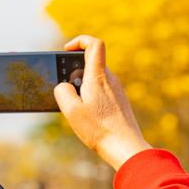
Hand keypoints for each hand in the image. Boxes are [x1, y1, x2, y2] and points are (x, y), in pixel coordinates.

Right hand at [54, 35, 151, 169]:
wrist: (126, 147)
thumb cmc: (99, 130)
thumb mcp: (71, 111)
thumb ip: (62, 91)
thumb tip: (62, 85)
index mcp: (98, 76)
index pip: (94, 44)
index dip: (79, 40)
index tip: (67, 50)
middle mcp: (110, 79)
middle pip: (91, 63)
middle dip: (74, 71)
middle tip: (65, 89)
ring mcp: (117, 90)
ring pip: (95, 78)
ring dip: (81, 86)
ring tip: (75, 107)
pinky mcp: (119, 101)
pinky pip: (101, 91)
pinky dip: (90, 97)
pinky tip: (87, 116)